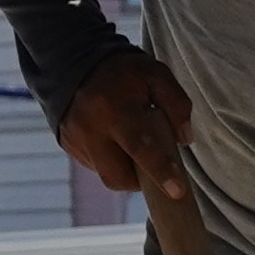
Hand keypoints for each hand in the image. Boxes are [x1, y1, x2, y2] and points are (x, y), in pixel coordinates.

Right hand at [51, 44, 194, 197]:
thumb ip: (176, 104)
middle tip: (152, 166)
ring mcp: (77, 141)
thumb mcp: (156, 75)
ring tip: (130, 147)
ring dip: (125, 169)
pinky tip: (113, 140)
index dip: (161, 172)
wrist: (74, 62)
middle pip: (118, 176)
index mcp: (116, 110)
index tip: (177, 192)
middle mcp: (92, 130)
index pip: (141, 149)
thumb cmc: (122, 71)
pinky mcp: (69, 146)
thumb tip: (185, 139)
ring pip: (106, 174)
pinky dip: (110, 160)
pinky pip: (95, 165)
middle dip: (140, 181)